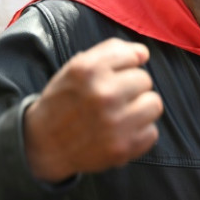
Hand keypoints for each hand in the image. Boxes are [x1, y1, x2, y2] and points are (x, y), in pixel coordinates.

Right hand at [23, 39, 162, 182]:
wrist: (44, 144)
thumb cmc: (65, 100)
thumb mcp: (77, 66)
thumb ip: (111, 52)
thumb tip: (144, 54)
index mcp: (89, 69)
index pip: (134, 56)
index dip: (126, 66)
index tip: (114, 76)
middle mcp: (104, 93)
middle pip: (145, 80)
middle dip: (132, 87)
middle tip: (114, 98)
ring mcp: (115, 122)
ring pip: (154, 104)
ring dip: (141, 108)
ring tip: (122, 113)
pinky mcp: (123, 147)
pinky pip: (152, 132)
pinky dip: (140, 133)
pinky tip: (121, 131)